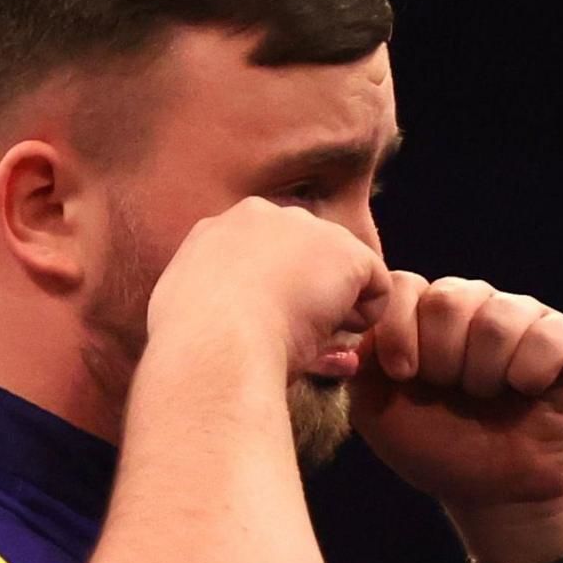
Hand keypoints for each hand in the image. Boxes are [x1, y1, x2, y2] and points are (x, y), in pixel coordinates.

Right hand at [147, 197, 389, 378]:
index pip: (262, 255)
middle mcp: (259, 215)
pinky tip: (331, 338)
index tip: (261, 328)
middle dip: (306, 292)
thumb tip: (235, 311)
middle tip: (291, 335)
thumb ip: (213, 297)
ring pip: (338, 269)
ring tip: (307, 340)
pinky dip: (364, 318)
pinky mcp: (343, 251)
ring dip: (331, 305)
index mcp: (216, 231)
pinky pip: (376, 286)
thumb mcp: (186, 312)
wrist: (213, 346)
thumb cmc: (193, 347)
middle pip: (303, 254)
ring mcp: (305, 228)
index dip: (270, 294)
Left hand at [351, 273, 562, 560]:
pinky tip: (527, 393)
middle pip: (448, 299)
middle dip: (442, 360)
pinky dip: (529, 374)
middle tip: (453, 392)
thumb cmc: (439, 450)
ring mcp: (521, 317)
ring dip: (484, 374)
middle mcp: (473, 306)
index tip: (402, 374)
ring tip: (488, 397)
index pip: (404, 285)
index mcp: (425, 317)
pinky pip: (546, 336)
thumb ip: (360, 364)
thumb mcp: (379, 412)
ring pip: (496, 318)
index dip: (398, 329)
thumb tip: (361, 323)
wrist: (500, 494)